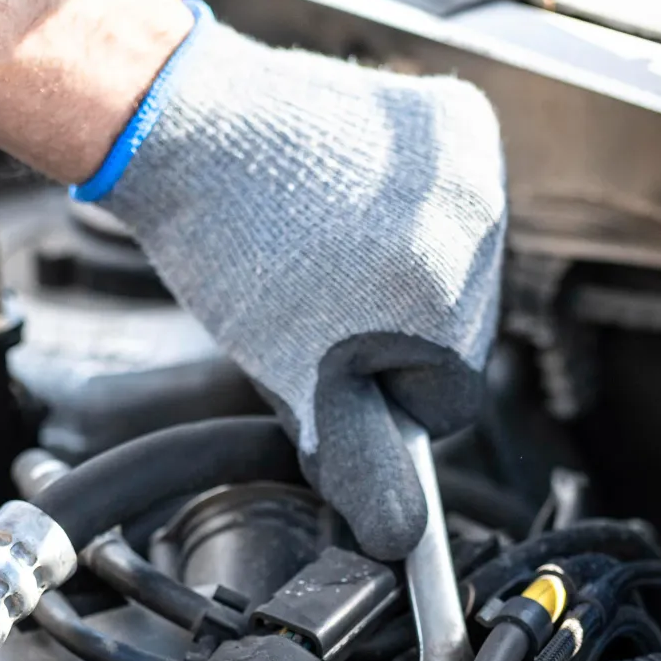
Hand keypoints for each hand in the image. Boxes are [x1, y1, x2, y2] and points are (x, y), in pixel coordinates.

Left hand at [94, 10, 506, 559]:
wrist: (188, 127)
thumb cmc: (228, 249)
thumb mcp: (292, 381)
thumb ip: (356, 465)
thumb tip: (402, 539)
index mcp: (436, 302)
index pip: (450, 401)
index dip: (382, 396)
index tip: (337, 365)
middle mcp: (472, 226)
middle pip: (462, 334)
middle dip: (397, 333)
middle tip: (323, 303)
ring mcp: (472, 165)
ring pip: (463, 267)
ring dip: (407, 271)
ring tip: (333, 248)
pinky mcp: (462, 120)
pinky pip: (460, 200)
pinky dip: (416, 208)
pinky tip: (357, 201)